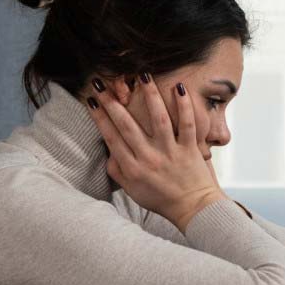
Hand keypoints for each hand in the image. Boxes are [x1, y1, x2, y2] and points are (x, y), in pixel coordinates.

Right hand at [86, 73, 225, 229]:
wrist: (193, 208)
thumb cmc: (161, 199)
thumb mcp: (132, 190)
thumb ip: (117, 171)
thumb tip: (108, 151)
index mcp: (133, 168)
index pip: (112, 138)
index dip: (100, 118)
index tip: (92, 100)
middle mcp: (150, 158)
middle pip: (128, 126)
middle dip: (114, 103)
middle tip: (104, 83)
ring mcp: (171, 152)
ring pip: (158, 120)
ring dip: (150, 96)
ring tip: (142, 75)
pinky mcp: (190, 149)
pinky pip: (188, 124)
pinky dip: (184, 106)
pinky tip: (179, 88)